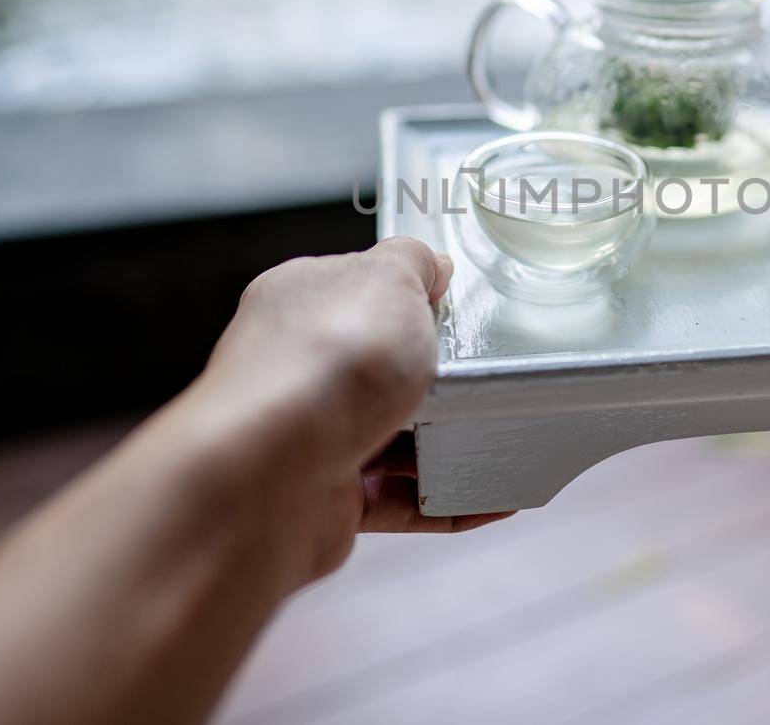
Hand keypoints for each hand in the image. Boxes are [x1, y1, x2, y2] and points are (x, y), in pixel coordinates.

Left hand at [169, 237, 509, 590]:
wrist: (269, 472)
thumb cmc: (323, 363)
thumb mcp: (388, 279)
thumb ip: (412, 263)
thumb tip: (430, 265)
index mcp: (300, 302)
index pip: (355, 289)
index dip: (407, 296)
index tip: (454, 306)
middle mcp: (297, 368)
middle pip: (378, 368)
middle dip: (433, 377)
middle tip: (483, 376)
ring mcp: (310, 436)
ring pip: (391, 438)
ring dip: (444, 444)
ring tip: (500, 441)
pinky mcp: (326, 498)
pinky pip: (399, 502)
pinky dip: (445, 505)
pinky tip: (491, 501)